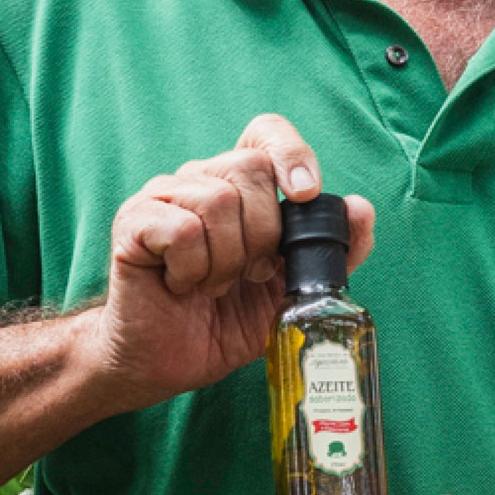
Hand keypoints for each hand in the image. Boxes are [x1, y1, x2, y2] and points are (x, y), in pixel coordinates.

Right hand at [81, 113, 375, 409]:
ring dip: (227, 258)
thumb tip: (361, 208)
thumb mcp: (295, 289)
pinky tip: (183, 285)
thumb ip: (334, 250)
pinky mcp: (133, 223)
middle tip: (251, 272)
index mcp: (240, 185)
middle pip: (249, 168)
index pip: (265, 132)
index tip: (305, 195)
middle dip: (264, 233)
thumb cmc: (228, 319)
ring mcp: (163, 197)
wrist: (170, 362)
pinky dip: (193, 268)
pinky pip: (180, 230)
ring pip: (216, 200)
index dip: (290, 152)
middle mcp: (201, 179)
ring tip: (215, 284)